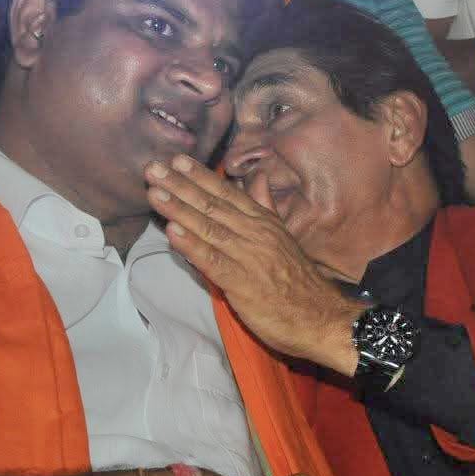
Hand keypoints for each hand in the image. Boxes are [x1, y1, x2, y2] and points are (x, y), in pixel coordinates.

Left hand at [144, 155, 362, 375]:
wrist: (321, 316)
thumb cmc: (299, 280)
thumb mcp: (284, 236)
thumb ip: (266, 206)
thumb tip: (257, 177)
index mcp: (263, 222)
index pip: (227, 193)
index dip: (200, 176)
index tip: (176, 159)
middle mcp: (254, 233)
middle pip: (212, 205)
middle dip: (180, 185)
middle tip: (153, 167)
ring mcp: (247, 256)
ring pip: (208, 228)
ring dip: (179, 209)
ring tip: (155, 192)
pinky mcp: (242, 283)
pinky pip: (212, 261)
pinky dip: (192, 245)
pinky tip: (172, 232)